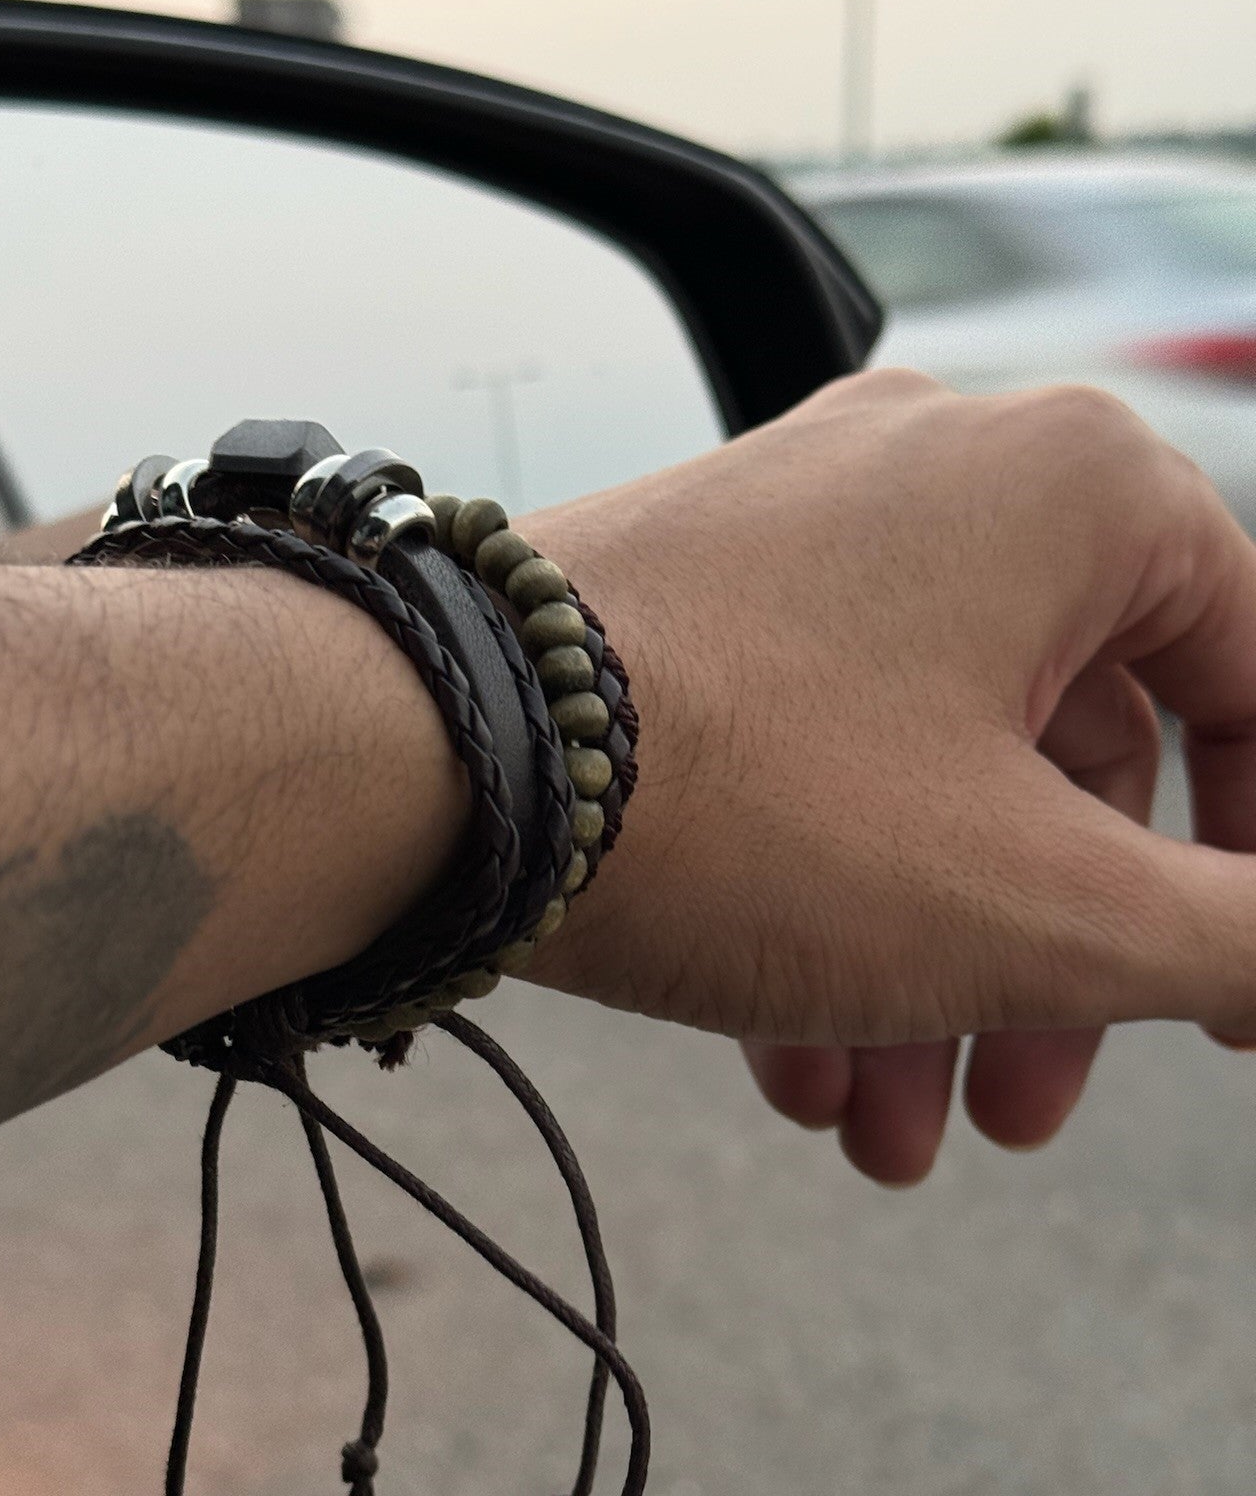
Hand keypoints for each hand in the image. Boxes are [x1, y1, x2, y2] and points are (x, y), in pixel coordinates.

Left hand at [521, 369, 1255, 1183]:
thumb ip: (1241, 932)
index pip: (1248, 682)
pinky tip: (788, 1054)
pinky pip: (810, 756)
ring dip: (921, 968)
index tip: (1226, 1002)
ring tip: (880, 1126)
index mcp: (1069, 491)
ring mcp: (803, 528)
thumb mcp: (1045, 906)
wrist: (428, 752)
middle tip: (1022, 1109)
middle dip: (1046, 966)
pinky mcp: (699, 596)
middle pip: (1062, 759)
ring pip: (923, 779)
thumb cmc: (741, 798)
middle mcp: (937, 475)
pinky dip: (819, 900)